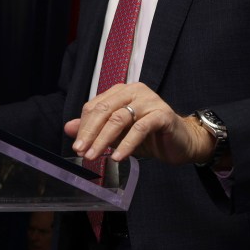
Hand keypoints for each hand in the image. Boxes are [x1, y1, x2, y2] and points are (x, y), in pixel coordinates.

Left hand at [64, 82, 215, 165]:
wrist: (181, 143)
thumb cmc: (148, 137)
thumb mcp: (117, 134)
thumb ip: (94, 129)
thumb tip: (68, 128)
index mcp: (121, 92)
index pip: (95, 106)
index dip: (84, 126)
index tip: (77, 146)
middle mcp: (134, 91)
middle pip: (104, 110)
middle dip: (90, 133)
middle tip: (82, 151)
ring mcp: (149, 100)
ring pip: (119, 118)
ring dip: (104, 139)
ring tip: (95, 156)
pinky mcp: (162, 114)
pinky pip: (140, 128)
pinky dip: (127, 144)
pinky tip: (118, 157)